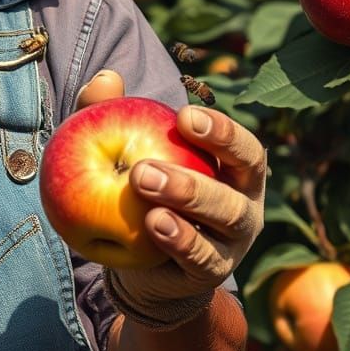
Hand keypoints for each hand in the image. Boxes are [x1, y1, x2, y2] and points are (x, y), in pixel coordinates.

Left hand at [76, 70, 265, 327]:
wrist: (143, 266)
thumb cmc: (140, 196)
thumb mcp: (125, 154)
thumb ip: (114, 117)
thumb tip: (105, 77)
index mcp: (235, 172)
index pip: (244, 149)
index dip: (222, 132)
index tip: (184, 116)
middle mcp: (244, 205)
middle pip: (235, 187)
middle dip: (193, 173)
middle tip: (142, 166)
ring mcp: (233, 243)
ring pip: (224, 220)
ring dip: (187, 201)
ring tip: (144, 188)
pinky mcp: (213, 273)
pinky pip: (201, 257)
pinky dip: (180, 240)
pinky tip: (152, 224)